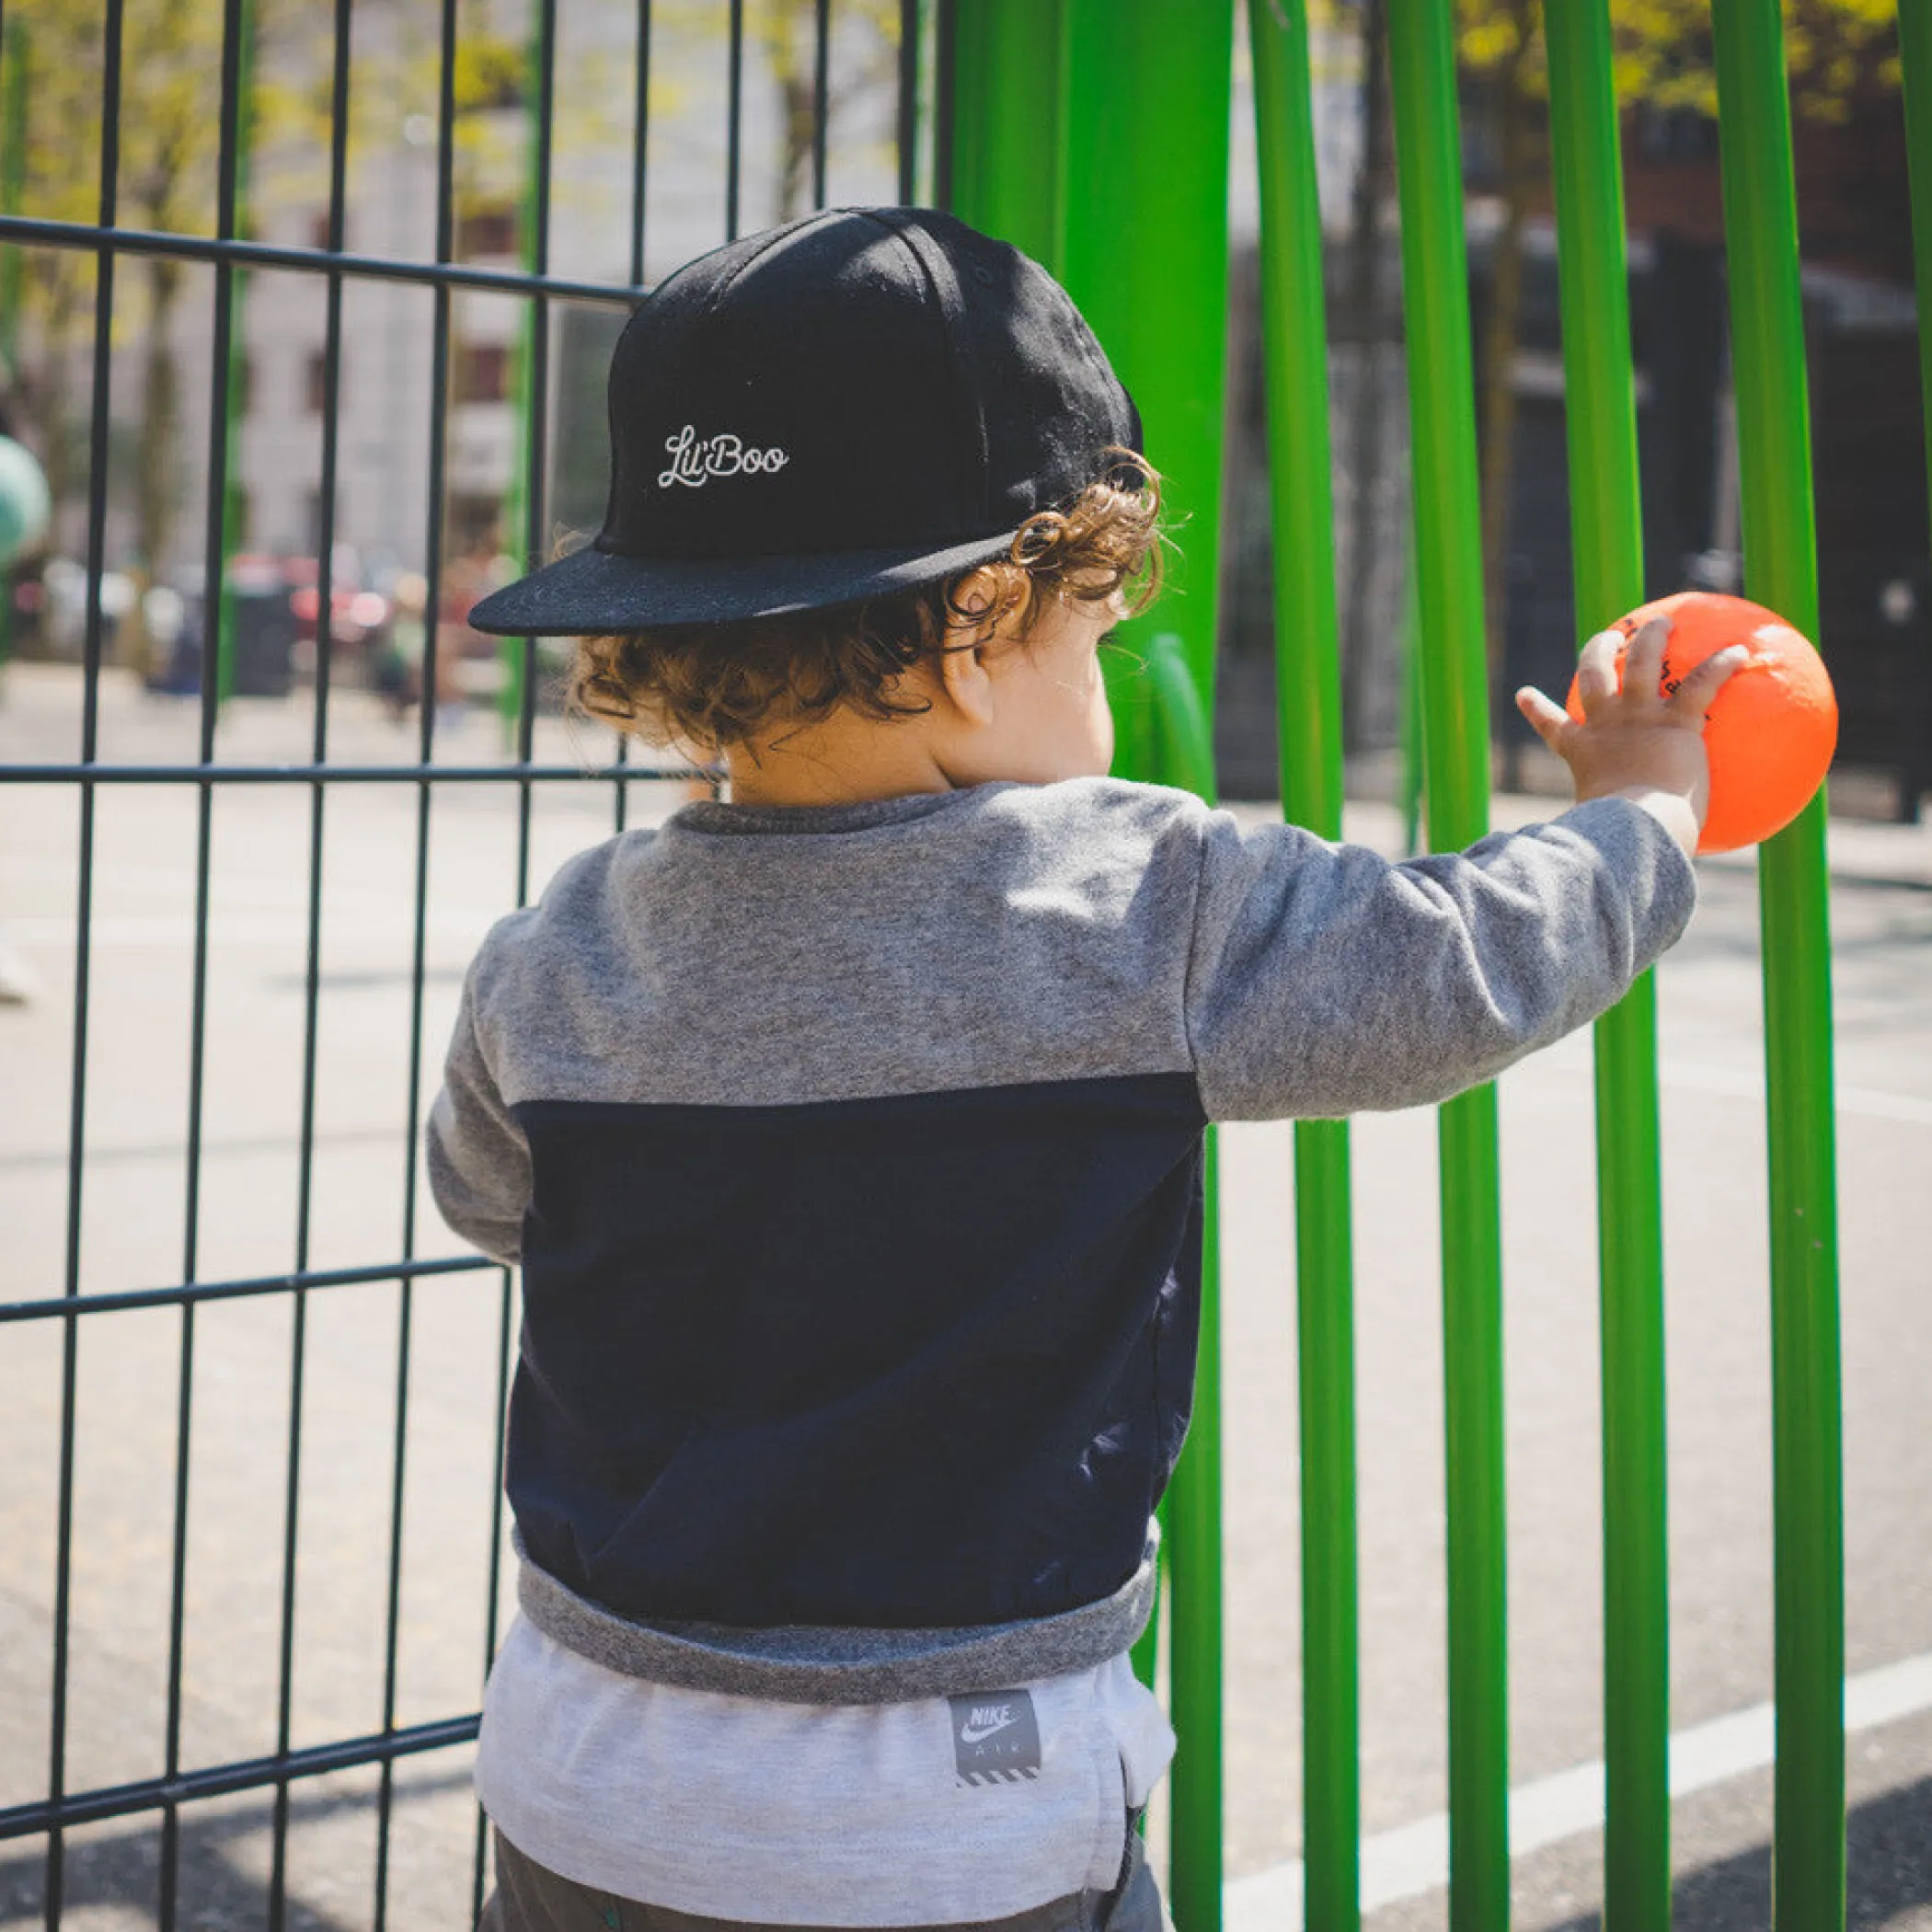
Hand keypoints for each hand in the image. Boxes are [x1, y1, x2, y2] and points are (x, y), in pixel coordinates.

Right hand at [1515, 616, 1748, 853]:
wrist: (1635, 828)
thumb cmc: (1618, 842)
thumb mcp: (1600, 838)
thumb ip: (1604, 843)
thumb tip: (1613, 880)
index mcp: (1583, 753)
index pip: (1552, 727)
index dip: (1536, 709)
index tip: (1525, 694)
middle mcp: (1606, 726)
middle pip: (1594, 675)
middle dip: (1597, 651)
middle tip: (1606, 639)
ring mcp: (1639, 718)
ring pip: (1641, 661)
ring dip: (1651, 638)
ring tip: (1662, 622)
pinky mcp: (1676, 721)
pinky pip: (1701, 682)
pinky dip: (1722, 665)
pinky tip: (1741, 653)